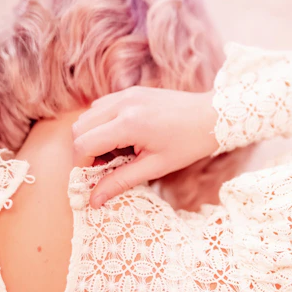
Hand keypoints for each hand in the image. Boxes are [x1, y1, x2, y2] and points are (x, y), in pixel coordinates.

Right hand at [72, 86, 219, 207]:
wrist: (212, 117)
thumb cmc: (189, 144)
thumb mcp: (155, 167)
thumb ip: (121, 182)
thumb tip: (94, 200)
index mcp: (128, 124)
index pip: (83, 144)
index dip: (81, 165)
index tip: (92, 179)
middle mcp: (122, 104)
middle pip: (79, 128)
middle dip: (84, 151)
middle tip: (104, 168)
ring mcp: (125, 95)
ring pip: (87, 116)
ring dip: (92, 137)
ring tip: (116, 154)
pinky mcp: (131, 92)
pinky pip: (102, 107)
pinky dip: (102, 124)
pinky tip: (122, 139)